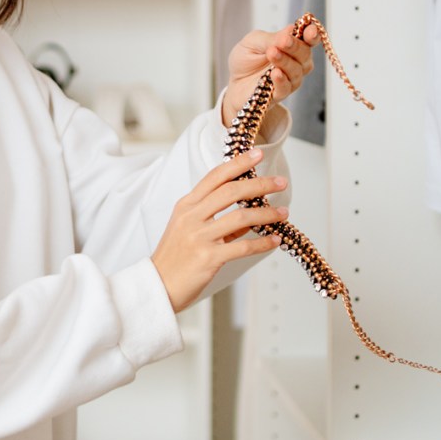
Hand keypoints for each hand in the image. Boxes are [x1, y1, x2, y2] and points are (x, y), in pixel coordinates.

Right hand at [150, 149, 287, 312]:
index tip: (256, 155)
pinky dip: (262, 242)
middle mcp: (192, 217)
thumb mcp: (188, 229)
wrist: (157, 285)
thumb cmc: (174, 257)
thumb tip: (250, 214)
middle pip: (231, 191)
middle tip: (280, 182)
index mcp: (186, 205)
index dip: (237, 164)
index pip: (215, 177)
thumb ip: (216, 219)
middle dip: (259, 184)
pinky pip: (242, 247)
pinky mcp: (208, 257)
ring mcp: (199, 236)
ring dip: (267, 214)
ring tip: (283, 213)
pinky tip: (274, 240)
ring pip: (241, 217)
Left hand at [221, 24, 319, 126]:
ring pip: (297, 71)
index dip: (313, 34)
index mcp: (291, 44)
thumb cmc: (246, 59)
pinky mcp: (279, 93)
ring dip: (285, 61)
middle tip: (283, 41)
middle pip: (305, 54)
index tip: (310, 32)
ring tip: (272, 53)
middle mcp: (296, 61)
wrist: (234, 81)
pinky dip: (281, 80)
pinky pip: (286, 87)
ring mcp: (290, 78)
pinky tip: (275, 73)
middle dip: (295, 46)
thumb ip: (272, 38)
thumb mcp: (253, 42)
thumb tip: (290, 31)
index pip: (308, 38)